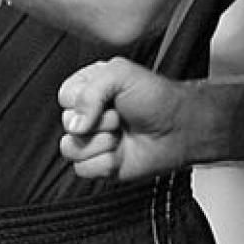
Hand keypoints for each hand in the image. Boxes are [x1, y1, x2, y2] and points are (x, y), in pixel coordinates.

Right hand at [57, 58, 194, 181]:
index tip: (108, 99)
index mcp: (90, 88)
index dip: (83, 102)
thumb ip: (91, 91)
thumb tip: (75, 124)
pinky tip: (122, 153)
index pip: (65, 97)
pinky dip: (105, 163)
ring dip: (101, 143)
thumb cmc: (156, 98)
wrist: (179, 128)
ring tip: (121, 135)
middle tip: (120, 117)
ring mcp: (94, 140)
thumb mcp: (122, 74)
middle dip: (99, 122)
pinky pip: (83, 169)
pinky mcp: (100, 164)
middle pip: (66, 125)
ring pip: (71, 148)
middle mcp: (89, 115)